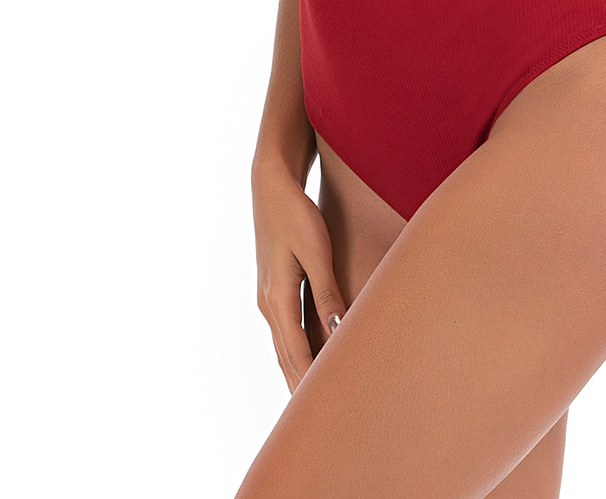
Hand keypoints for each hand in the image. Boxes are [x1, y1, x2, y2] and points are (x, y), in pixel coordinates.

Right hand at [251, 164, 348, 393]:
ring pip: (284, 345)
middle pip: (286, 356)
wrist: (270, 184)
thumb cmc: (296, 213)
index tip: (320, 411)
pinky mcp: (273, 286)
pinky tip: (307, 357)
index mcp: (277, 298)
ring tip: (312, 398)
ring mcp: (268, 295)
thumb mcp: (316, 248)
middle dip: (300, 386)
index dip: (308, 382)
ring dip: (296, 370)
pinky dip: (295, 350)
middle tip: (317, 420)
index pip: (295, 353)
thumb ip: (326, 289)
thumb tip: (337, 327)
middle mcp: (268, 303)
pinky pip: (285, 329)